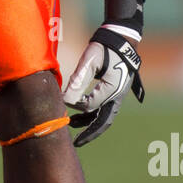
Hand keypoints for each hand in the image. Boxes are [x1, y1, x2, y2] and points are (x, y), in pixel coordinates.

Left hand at [62, 26, 144, 146]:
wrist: (122, 39)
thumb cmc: (104, 47)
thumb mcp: (89, 60)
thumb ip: (78, 80)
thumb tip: (65, 99)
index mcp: (112, 89)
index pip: (89, 105)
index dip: (73, 104)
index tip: (61, 99)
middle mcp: (117, 95)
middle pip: (103, 121)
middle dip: (90, 133)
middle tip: (77, 144)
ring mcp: (117, 95)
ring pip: (104, 116)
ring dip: (89, 123)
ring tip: (72, 126)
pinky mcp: (114, 91)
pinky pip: (104, 109)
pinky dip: (93, 114)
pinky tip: (80, 115)